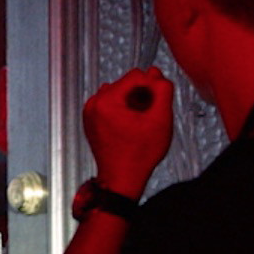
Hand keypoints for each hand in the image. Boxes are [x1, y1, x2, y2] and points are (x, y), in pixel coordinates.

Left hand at [83, 68, 174, 196]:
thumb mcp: (161, 120)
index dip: (153, 87)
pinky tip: (132, 125)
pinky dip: (123, 109)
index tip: (158, 104)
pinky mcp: (91, 120)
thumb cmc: (139, 155)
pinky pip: (111, 104)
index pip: (136, 76)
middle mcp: (94, 104)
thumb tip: (157, 74)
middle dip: (141, 95)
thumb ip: (162, 91)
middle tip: (149, 116)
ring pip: (119, 93)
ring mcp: (90, 112)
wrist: (122, 178)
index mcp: (106, 101)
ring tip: (140, 122)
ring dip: (133, 101)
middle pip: (126, 83)